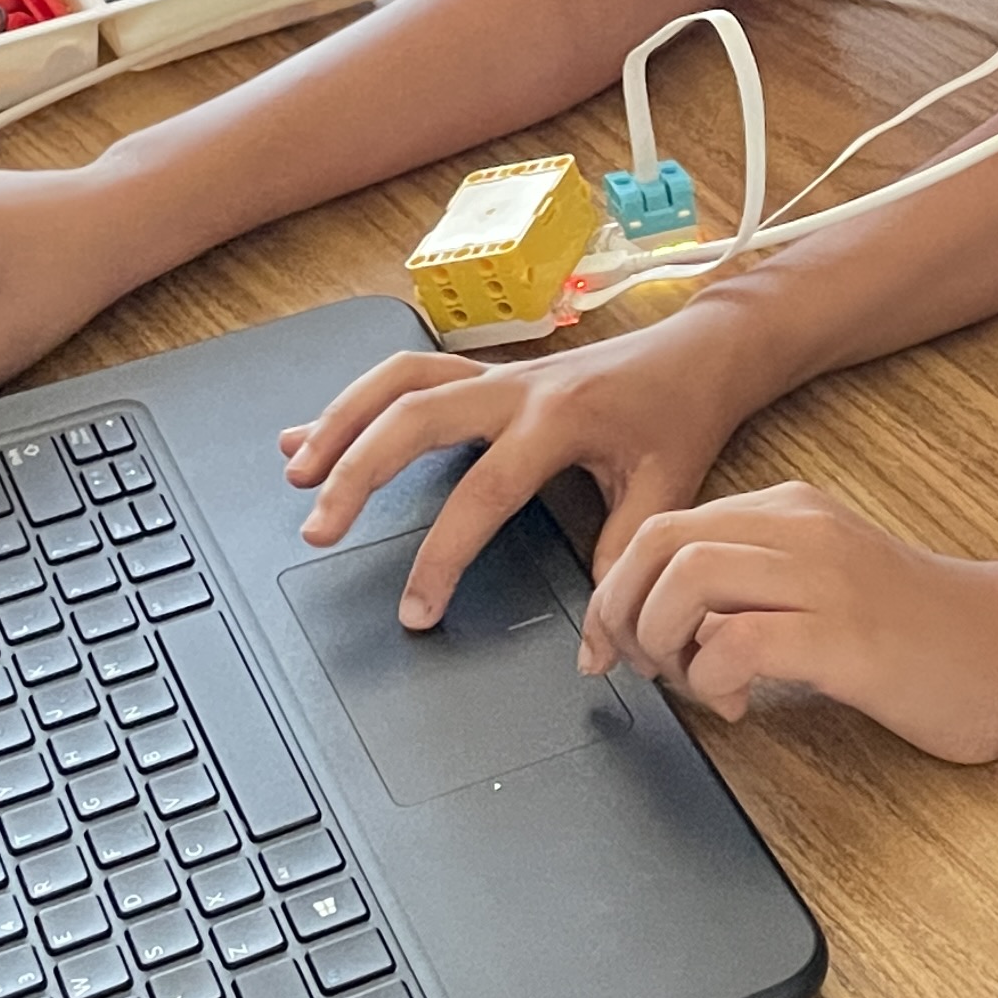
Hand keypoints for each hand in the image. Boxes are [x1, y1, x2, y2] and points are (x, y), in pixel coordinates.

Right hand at [279, 306, 767, 628]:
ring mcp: (495, 375)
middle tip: (318, 529)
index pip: (483, 492)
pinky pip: (407, 376)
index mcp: (560, 418)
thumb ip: (624, 561)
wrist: (702, 350)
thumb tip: (595, 648)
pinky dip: (356, 401)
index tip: (415, 611)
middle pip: (414, 418)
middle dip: (358, 472)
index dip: (443, 556)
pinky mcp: (485, 374)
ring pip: (398, 382)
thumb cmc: (682, 416)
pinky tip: (312, 430)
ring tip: (295, 472)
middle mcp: (517, 388)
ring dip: (341, 421)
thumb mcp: (668, 491)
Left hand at [582, 480, 997, 762]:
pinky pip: (737, 641)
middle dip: (622, 616)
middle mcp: (801, 529)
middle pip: (658, 546)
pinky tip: (740, 705)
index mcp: (789, 511)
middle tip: (640, 671)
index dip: (615, 594)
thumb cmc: (916, 636)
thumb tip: (658, 628)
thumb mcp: (821, 586)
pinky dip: (713, 679)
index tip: (607, 650)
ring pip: (688, 581)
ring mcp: (825, 578)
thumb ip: (751, 589)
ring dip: (664, 645)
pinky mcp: (845, 636)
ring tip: (695, 685)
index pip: (662, 529)